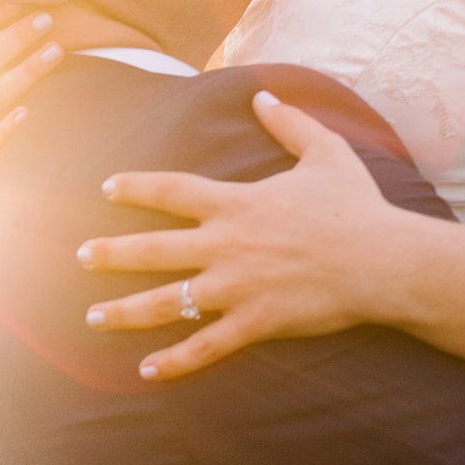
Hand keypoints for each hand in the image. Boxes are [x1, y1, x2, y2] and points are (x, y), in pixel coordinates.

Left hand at [78, 91, 395, 379]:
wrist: (383, 261)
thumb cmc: (356, 206)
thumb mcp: (326, 151)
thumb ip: (289, 122)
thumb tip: (262, 95)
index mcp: (237, 203)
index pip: (172, 191)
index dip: (136, 188)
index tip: (108, 188)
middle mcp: (226, 244)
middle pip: (154, 249)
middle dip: (111, 253)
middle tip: (80, 255)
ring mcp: (237, 287)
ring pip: (168, 301)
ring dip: (126, 310)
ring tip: (92, 316)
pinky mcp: (255, 323)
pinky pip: (206, 346)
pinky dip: (175, 361)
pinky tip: (145, 370)